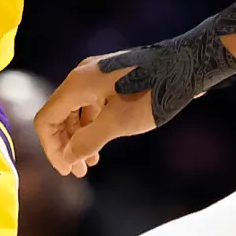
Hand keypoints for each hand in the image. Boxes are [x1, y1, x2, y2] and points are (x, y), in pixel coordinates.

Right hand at [35, 53, 157, 176]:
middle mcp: (83, 76)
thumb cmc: (153, 92)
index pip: (47, 119)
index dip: (51, 149)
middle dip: (66, 145)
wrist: (189, 63)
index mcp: (77, 84)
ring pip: (77, 111)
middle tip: (79, 171)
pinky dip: (93, 125)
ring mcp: (98, 76)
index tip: (67, 171)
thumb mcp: (119, 122)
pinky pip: (92, 104)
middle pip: (59, 115)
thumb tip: (68, 157)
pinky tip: (103, 140)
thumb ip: (88, 141)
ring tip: (92, 161)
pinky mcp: (113, 78)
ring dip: (80, 137)